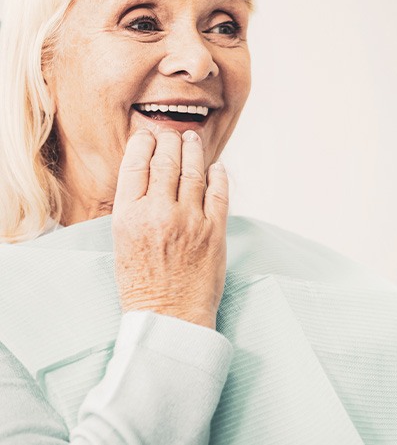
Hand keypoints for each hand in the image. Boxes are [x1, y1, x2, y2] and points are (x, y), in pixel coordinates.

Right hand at [112, 129, 228, 328]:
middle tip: (173, 134)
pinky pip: (219, 192)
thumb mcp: (122, 242)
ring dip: (194, 150)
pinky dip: (218, 174)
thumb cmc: (142, 284)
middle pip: (166, 161)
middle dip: (170, 140)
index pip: (136, 164)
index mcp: (128, 216)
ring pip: (194, 171)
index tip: (148, 136)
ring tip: (193, 140)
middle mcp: (158, 213)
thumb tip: (149, 173)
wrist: (169, 317)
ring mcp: (189, 220)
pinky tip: (216, 167)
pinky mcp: (214, 231)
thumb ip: (134, 207)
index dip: (144, 143)